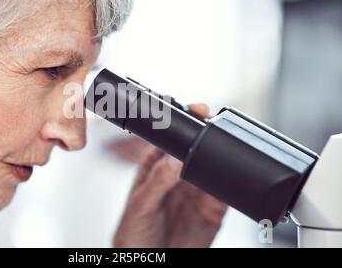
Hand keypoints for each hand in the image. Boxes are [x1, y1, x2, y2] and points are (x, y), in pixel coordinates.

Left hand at [113, 104, 226, 247]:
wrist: (153, 266)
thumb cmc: (133, 236)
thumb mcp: (140, 205)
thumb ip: (157, 181)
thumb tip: (175, 158)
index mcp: (155, 167)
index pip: (172, 139)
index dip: (184, 124)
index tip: (196, 113)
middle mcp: (178, 175)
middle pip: (197, 147)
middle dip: (208, 134)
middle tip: (216, 124)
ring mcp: (197, 191)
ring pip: (214, 166)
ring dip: (222, 156)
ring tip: (225, 150)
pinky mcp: (214, 208)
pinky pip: (227, 192)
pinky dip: (233, 184)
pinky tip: (230, 179)